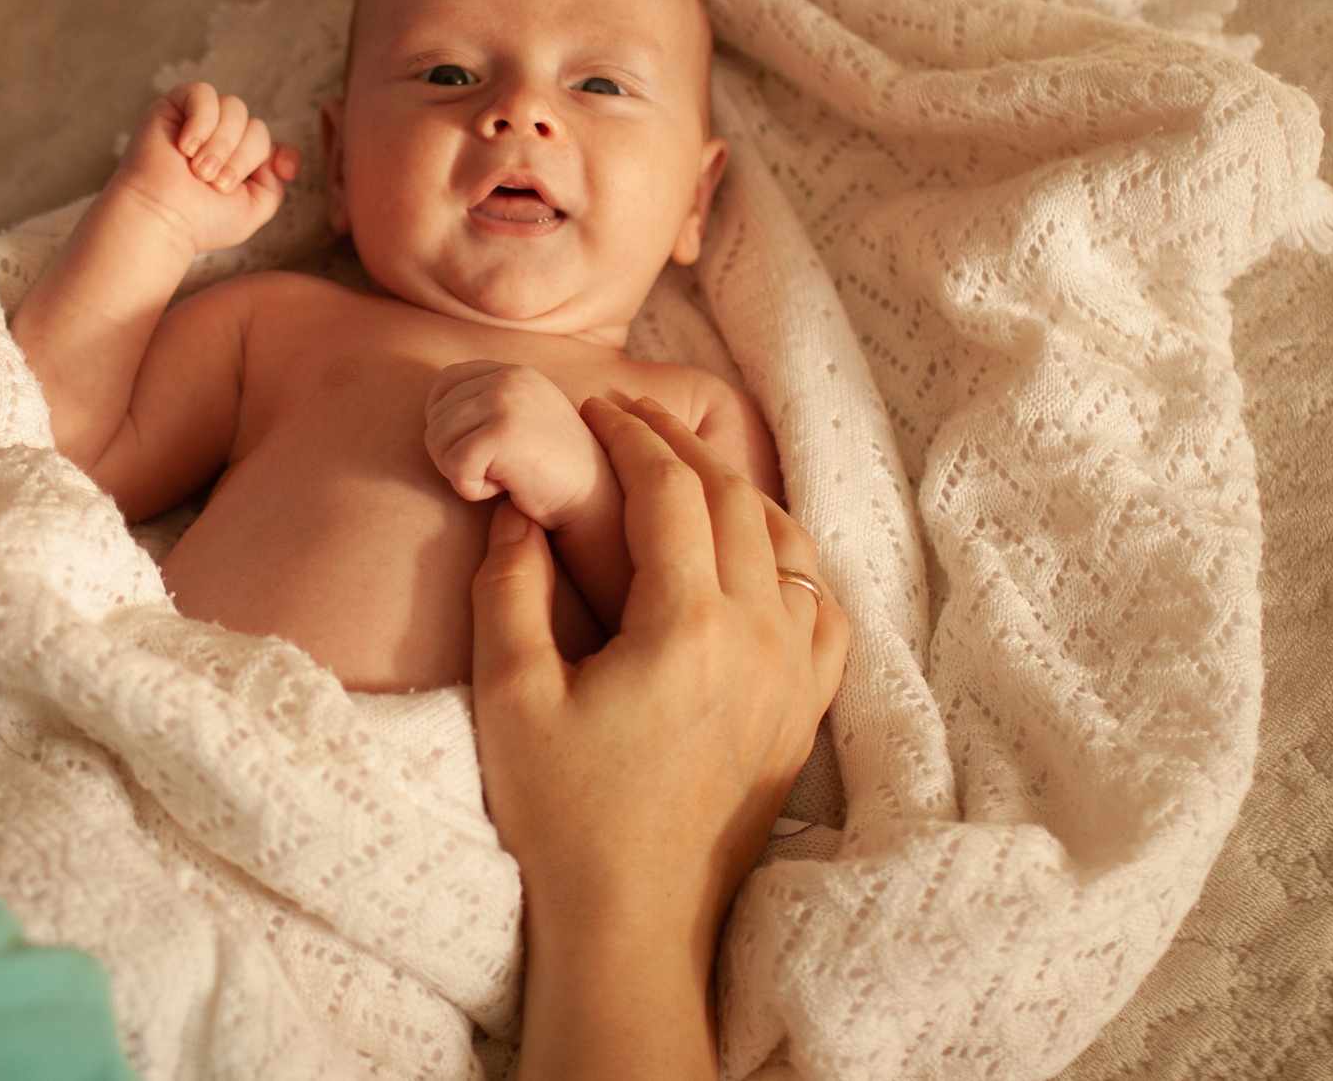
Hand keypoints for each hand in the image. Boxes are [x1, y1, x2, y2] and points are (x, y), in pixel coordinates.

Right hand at [109, 82, 301, 257]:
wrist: (161, 219)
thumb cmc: (200, 220)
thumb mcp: (252, 209)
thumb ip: (274, 183)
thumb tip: (278, 155)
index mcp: (238, 162)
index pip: (272, 144)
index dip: (284, 155)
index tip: (282, 170)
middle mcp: (221, 139)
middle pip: (256, 127)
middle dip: (242, 158)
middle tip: (214, 183)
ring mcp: (199, 121)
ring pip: (235, 108)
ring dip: (220, 144)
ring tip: (199, 170)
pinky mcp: (175, 105)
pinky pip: (204, 94)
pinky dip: (202, 121)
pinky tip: (186, 147)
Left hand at [424, 360, 608, 524]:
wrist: (594, 497)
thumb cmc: (553, 468)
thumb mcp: (522, 419)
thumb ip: (488, 403)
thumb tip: (432, 414)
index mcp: (511, 371)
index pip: (445, 382)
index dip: (442, 419)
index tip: (467, 448)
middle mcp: (506, 378)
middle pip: (436, 416)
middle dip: (452, 453)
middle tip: (491, 471)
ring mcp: (504, 402)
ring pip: (438, 442)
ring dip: (461, 472)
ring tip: (500, 477)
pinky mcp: (502, 434)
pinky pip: (455, 467)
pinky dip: (471, 489)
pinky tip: (503, 489)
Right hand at [472, 394, 846, 1078]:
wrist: (632, 923)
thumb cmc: (562, 815)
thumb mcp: (509, 694)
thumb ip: (508, 586)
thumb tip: (518, 509)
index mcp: (687, 627)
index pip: (672, 491)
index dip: (632, 436)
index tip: (595, 408)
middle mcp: (758, 642)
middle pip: (736, 501)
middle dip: (682, 445)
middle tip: (632, 416)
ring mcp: (793, 680)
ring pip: (789, 546)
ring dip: (739, 490)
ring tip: (688, 466)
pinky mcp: (804, 716)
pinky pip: (824, 612)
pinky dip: (793, 562)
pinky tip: (760, 555)